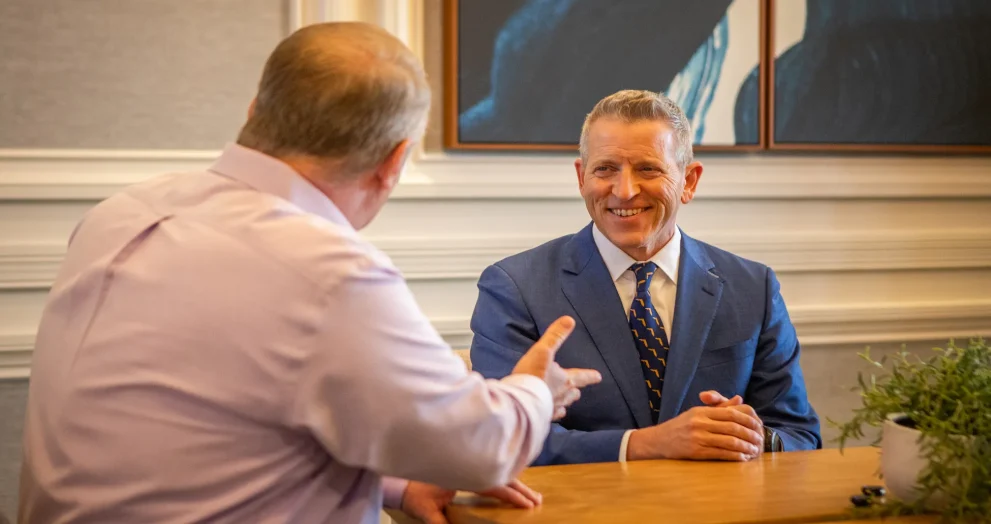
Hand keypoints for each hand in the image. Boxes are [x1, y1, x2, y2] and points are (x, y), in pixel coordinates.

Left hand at [400, 479, 541, 523]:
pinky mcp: (466, 466)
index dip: (512, 494)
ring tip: (531, 493)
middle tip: (538, 500)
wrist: (401, 482)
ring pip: (498, 470)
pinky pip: (490, 469)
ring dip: (515, 481)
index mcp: (462, 474)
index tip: (528, 504)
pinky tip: (513, 482)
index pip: (494, 484)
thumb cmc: (414, 496)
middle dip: (521, 488)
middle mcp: (468, 466)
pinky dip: (505, 476)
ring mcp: (468, 464)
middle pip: (501, 475)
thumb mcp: (428, 513)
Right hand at [512, 316, 601, 419]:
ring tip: (566, 402)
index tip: (598, 377)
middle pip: (573, 393)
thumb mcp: (543, 350)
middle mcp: (562, 395)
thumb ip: (555, 336)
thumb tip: (569, 320)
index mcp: (565, 380)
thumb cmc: (532, 374)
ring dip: (566, 401)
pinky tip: (551, 413)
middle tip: (578, 390)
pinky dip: (552, 412)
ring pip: (563, 405)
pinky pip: (550, 415)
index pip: (581, 376)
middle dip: (575, 390)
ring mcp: (552, 407)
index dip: (589, 376)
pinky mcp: (541, 416)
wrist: (518, 400)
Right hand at [626, 391, 763, 461]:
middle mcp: (700, 423)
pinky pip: (719, 454)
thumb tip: (739, 399)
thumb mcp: (697, 412)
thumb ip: (719, 407)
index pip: (730, 413)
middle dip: (749, 435)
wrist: (659, 440)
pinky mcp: (695, 451)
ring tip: (754, 451)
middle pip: (732, 427)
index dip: (747, 420)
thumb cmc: (680, 426)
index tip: (758, 426)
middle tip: (759, 440)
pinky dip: (733, 456)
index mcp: (701, 411)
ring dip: (744, 447)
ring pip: (728, 441)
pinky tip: (742, 458)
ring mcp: (697, 437)